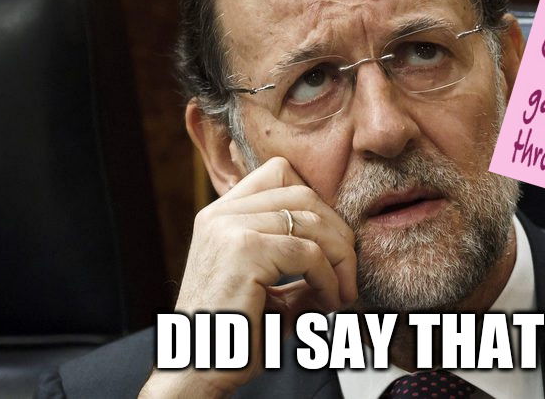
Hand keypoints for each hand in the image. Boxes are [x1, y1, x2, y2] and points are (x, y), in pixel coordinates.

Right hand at [139, 157, 357, 397]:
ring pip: (312, 221)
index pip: (280, 172)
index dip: (316, 203)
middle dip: (337, 233)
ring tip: (341, 294)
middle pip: (303, 193)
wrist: (196, 371)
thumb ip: (298, 264)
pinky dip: (329, 280)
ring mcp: (229, 228)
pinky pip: (308, 253)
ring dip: (340, 260)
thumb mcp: (268, 288)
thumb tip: (346, 254)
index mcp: (220, 215)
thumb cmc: (233, 336)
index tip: (330, 245)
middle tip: (347, 274)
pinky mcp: (243, 251)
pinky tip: (328, 304)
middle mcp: (220, 214)